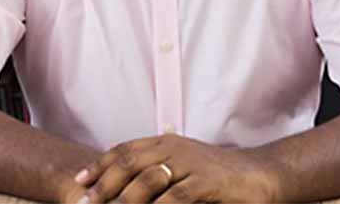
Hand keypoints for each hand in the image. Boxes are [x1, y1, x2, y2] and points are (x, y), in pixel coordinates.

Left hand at [72, 134, 281, 202]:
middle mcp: (173, 148)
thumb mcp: (184, 168)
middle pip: (128, 163)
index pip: (124, 150)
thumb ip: (158, 172)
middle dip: (103, 185)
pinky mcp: (204, 182)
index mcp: (165, 142)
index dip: (99, 165)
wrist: (261, 175)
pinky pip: (173, 198)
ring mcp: (189, 163)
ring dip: (122, 201)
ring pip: (145, 181)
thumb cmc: (219, 177)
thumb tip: (126, 189)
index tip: (79, 181)